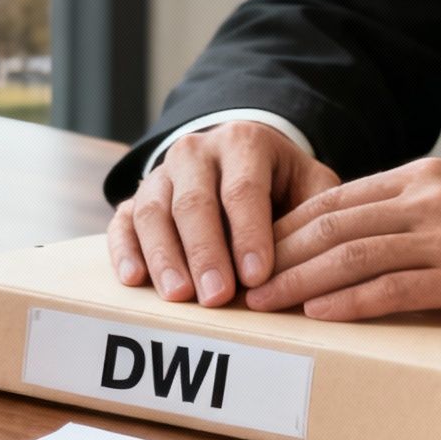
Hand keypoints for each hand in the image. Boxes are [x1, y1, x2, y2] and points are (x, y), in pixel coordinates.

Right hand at [109, 121, 340, 304]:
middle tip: (217, 297)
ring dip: (164, 257)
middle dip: (205, 252)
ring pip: (152, 211)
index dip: (248, 233)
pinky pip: (122, 222)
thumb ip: (317, 215)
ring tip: (179, 296)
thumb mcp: (310, 185)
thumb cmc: (281, 184)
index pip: (243, 189)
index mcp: (243, 142)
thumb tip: (318, 262)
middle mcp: (195, 152)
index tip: (257, 276)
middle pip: (193, 202)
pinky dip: (124, 251)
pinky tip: (133, 279)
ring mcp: (160, 174)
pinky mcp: (134, 198)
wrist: (238, 159)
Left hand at [243, 157, 440, 325]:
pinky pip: (392, 288)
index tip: (249, 253)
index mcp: (425, 178)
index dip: (284, 228)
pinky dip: (348, 302)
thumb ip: (415, 216)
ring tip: (262, 303)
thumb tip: (355, 240)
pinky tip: (316, 315)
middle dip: (276, 255)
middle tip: (237, 282)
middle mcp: (430, 198)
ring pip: (351, 256)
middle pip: (331, 226)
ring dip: (297, 282)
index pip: (334, 200)